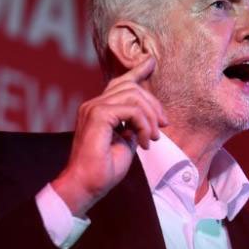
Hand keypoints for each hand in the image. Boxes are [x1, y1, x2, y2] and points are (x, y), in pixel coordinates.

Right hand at [52, 57, 167, 216]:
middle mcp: (94, 105)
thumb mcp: (125, 143)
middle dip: (153, 103)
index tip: (151, 62)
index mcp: (98, 110)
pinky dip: (144, 124)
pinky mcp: (98, 115)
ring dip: (150, 117)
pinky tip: (145, 142)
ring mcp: (94, 108)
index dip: (137, 71)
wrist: (86, 186)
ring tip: (153, 138)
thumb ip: (132, 126)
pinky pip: (131, 109)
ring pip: (134, 96)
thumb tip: (145, 119)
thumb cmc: (103, 170)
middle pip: (131, 86)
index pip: (120, 83)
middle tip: (163, 126)